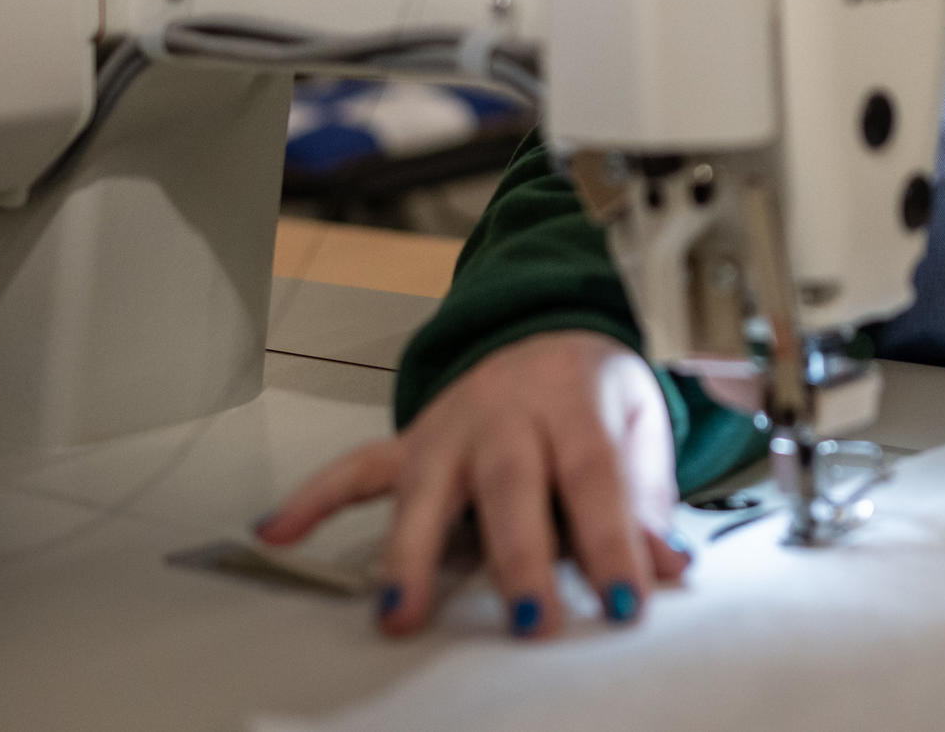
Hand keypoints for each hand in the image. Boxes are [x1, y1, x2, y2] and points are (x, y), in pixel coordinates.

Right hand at [256, 329, 691, 637]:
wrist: (544, 325)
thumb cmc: (591, 389)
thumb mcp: (637, 425)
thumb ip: (646, 499)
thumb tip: (668, 566)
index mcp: (573, 404)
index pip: (596, 478)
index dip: (612, 541)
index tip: (626, 600)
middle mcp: (506, 414)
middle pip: (509, 486)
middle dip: (518, 557)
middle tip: (529, 620)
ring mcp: (450, 428)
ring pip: (425, 489)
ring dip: (412, 553)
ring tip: (400, 611)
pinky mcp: (409, 444)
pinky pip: (353, 469)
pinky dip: (312, 499)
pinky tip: (277, 532)